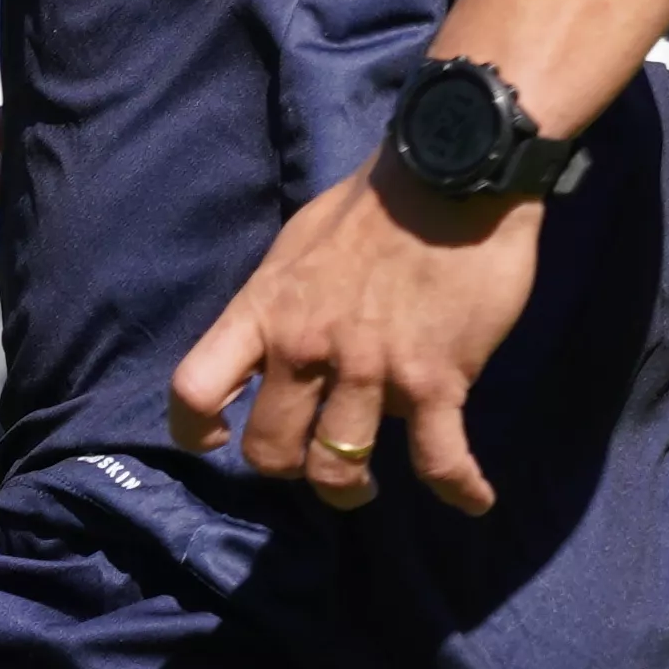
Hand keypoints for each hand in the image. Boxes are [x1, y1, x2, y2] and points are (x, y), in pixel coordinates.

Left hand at [166, 167, 538, 516]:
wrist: (453, 169)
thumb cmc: (377, 202)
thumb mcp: (299, 245)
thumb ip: (282, 301)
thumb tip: (278, 338)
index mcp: (264, 310)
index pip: (195, 388)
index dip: (194, 430)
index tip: (215, 441)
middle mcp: (305, 348)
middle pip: (270, 452)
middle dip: (288, 470)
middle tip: (313, 460)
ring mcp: (370, 369)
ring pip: (339, 470)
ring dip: (352, 489)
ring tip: (367, 485)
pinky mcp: (434, 381)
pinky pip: (441, 460)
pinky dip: (461, 489)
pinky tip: (474, 499)